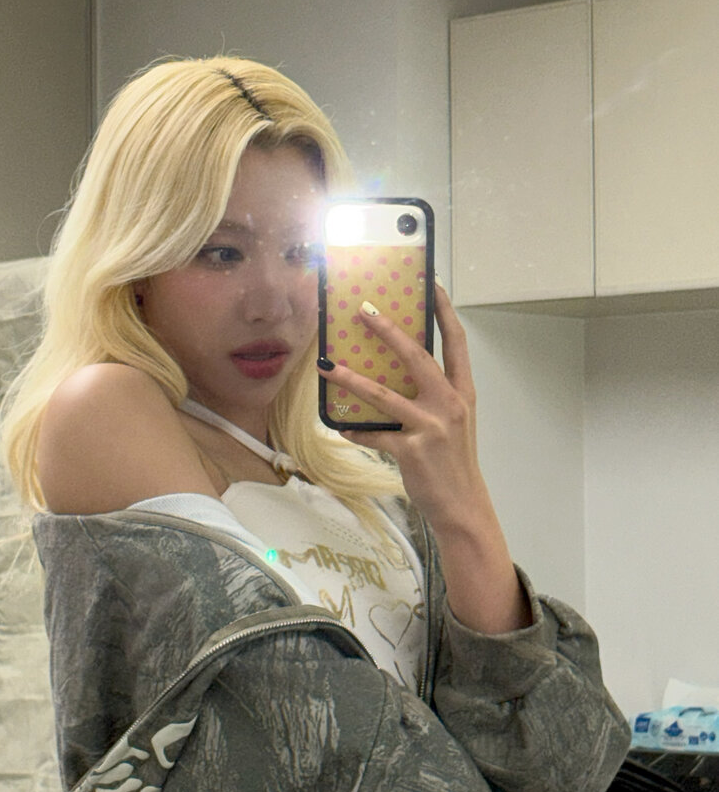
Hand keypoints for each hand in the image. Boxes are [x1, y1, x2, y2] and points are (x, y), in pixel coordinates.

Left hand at [317, 286, 529, 632]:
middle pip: (416, 356)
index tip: (430, 284)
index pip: (456, 341)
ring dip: (351, 378)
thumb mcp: (452, 423)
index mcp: (462, 392)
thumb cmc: (453, 463)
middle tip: (363, 309)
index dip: (444, 311)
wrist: (463, 507)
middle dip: (387, 329)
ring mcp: (431, 427)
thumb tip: (394, 375)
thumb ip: (432, 397)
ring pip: (383, 393)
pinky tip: (341, 426)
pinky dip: (355, 430)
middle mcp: (450, 403)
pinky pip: (374, 435)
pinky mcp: (411, 450)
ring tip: (328, 365)